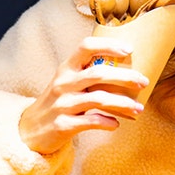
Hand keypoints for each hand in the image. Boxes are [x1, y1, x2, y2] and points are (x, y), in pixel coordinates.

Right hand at [18, 35, 147, 154]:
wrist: (30, 130)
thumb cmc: (58, 102)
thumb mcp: (67, 82)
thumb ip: (88, 74)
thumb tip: (127, 70)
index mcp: (66, 68)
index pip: (86, 46)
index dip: (108, 45)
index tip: (129, 50)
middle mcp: (63, 83)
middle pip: (98, 73)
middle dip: (125, 76)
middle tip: (143, 81)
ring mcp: (62, 104)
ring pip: (98, 99)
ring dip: (123, 103)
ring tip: (139, 108)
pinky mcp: (63, 125)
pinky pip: (90, 121)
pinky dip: (107, 122)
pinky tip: (116, 124)